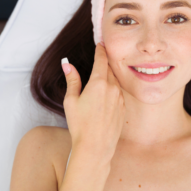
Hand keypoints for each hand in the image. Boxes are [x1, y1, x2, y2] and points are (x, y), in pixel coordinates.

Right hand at [61, 43, 125, 162]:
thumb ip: (72, 80)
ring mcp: (120, 97)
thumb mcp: (71, 100)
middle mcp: (112, 88)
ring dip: (109, 77)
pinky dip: (113, 89)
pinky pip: (118, 92)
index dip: (101, 50)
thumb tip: (67, 64)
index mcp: (99, 83)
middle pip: (109, 69)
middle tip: (100, 59)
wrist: (96, 146)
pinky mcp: (123, 107)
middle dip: (104, 63)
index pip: (102, 60)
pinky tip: (105, 96)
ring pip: (115, 81)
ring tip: (101, 80)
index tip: (101, 44)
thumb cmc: (80, 124)